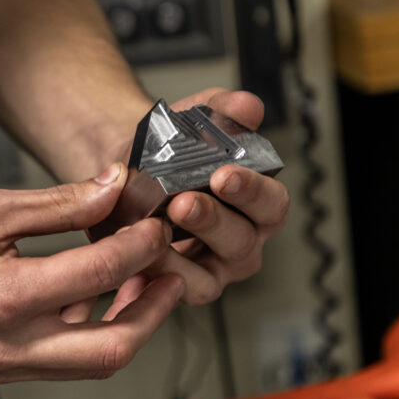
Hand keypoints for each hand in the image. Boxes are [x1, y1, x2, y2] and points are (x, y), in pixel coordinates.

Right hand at [0, 164, 183, 383]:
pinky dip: (88, 337)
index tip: (153, 223)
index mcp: (3, 298)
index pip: (99, 272)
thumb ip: (57, 202)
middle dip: (153, 311)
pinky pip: (58, 364)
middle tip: (169, 275)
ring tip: (140, 286)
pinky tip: (92, 302)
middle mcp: (6, 346)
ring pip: (88, 364)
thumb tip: (111, 186)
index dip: (139, 245)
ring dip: (126, 327)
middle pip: (112, 349)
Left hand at [107, 88, 288, 312]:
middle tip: (184, 201)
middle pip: (242, 241)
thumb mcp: (196, 120)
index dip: (252, 191)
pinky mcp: (178, 286)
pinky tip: (139, 253)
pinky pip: (171, 291)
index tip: (225, 174)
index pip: (272, 204)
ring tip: (157, 225)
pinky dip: (155, 274)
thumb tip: (249, 107)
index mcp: (258, 203)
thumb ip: (224, 110)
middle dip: (213, 221)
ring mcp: (211, 269)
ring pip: (209, 276)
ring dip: (181, 255)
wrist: (126, 169)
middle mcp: (242, 240)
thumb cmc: (171, 150)